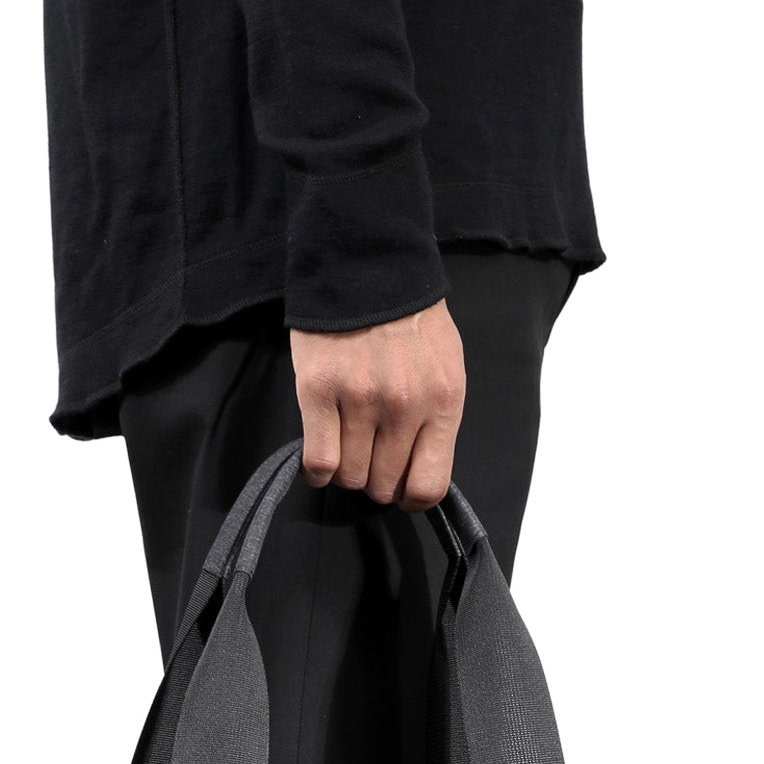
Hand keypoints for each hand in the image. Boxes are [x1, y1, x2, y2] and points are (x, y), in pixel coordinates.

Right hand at [291, 300, 466, 510]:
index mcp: (443, 402)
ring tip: (346, 445)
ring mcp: (361, 400)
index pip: (429, 485)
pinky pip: (319, 462)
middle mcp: (405, 407)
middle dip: (376, 480)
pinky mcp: (320, 392)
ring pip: (351, 477)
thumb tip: (420, 471)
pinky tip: (322, 454)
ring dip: (347, 470)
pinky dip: (318, 470)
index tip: (401, 490)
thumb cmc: (409, 319)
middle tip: (368, 456)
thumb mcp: (445, 366)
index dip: (411, 498)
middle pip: (385, 485)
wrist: (368, 265)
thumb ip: (437, 418)